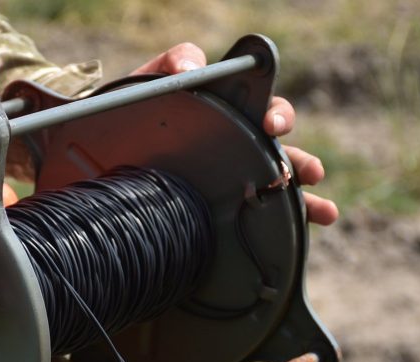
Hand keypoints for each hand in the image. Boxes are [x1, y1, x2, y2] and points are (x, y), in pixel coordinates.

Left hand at [132, 43, 338, 225]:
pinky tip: (304, 236)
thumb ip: (170, 67)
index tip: (273, 125)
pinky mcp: (220, 216)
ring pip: (275, 191)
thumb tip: (194, 67)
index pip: (260, 109)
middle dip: (299, 160)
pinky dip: (285, 229)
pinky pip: (256, 222)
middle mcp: (232, 149)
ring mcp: (228, 183)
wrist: (95, 168)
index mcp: (223, 115)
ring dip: (306, 200)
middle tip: (309, 171)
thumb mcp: (143, 87)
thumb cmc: (123, 122)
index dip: (274, 114)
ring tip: (324, 212)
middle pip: (277, 154)